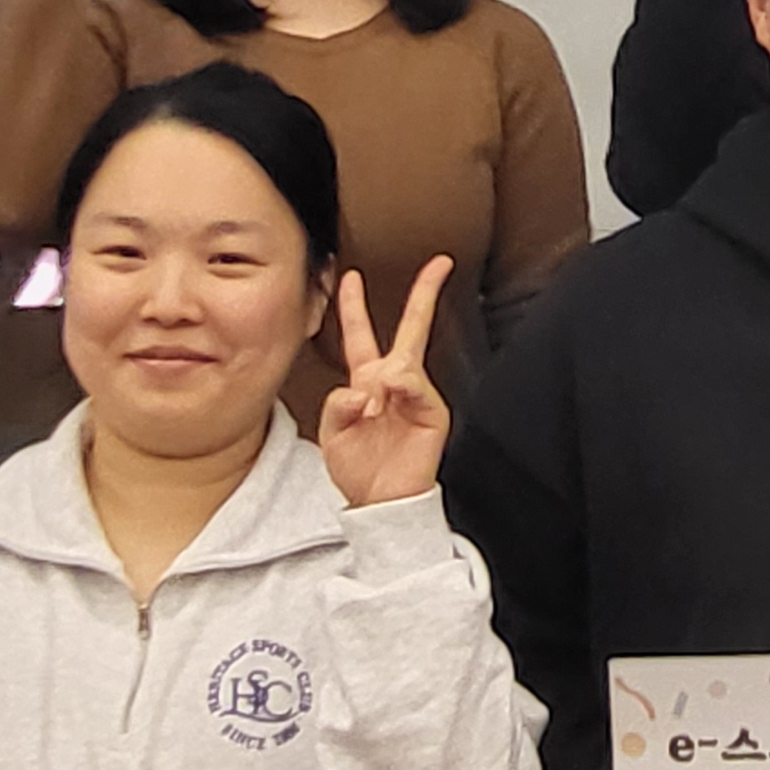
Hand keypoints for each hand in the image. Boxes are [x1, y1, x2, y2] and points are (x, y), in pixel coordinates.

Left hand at [317, 257, 452, 508]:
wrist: (381, 504)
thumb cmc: (358, 470)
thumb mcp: (331, 431)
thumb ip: (337, 403)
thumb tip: (367, 387)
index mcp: (367, 384)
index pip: (361, 335)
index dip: (354, 305)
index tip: (352, 276)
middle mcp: (394, 384)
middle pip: (411, 329)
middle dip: (424, 295)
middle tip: (438, 265)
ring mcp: (416, 397)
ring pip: (402, 361)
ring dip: (383, 378)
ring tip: (372, 410)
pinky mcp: (433, 412)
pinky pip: (413, 385)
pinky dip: (395, 391)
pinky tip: (384, 406)